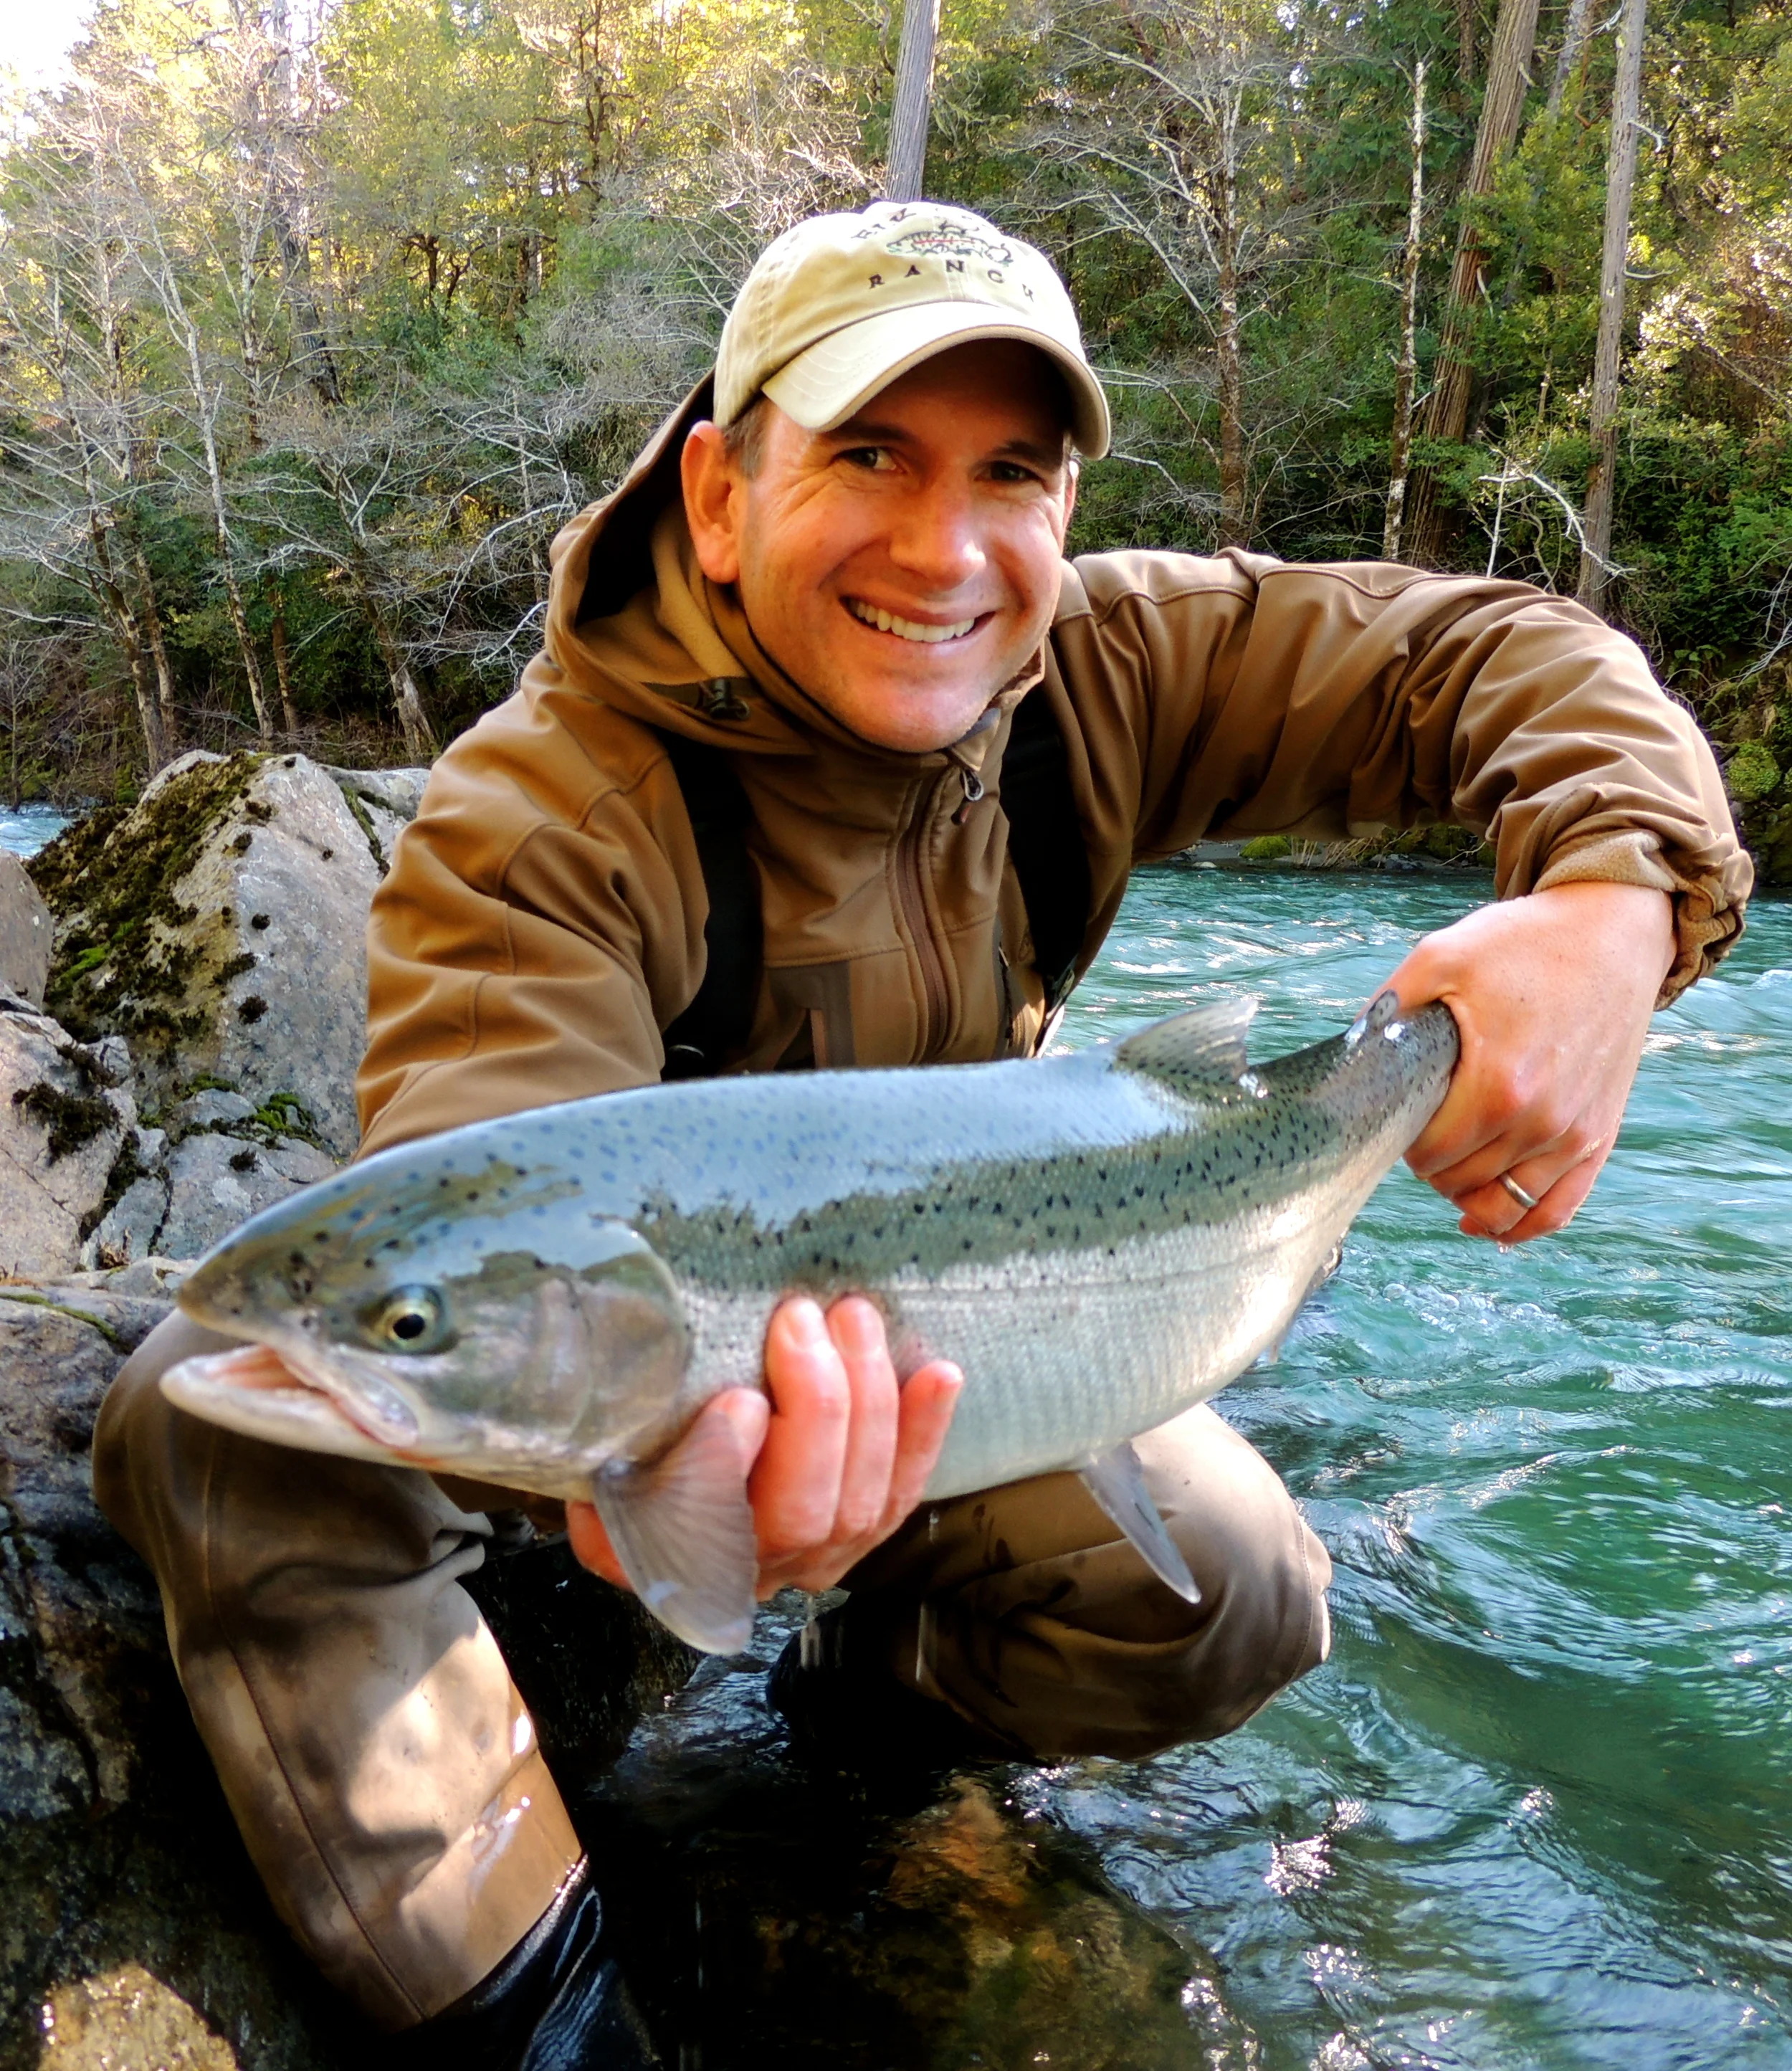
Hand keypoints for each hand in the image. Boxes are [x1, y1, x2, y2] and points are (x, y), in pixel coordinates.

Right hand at [566, 1295, 961, 1597]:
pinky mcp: (863, 1530)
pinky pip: (904, 1489)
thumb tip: (621, 1405)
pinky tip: (940, 1372)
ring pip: (862, 1498)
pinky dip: (925, 1430)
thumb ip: (610, 1448)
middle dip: (815, 1407)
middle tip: (800, 1318)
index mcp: (671, 1555)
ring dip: (868, 1398)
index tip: (738, 1399)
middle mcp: (751, 1570)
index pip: (704, 1529)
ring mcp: (817, 1557)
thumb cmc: (632, 1461)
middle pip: (802, 1511)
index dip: (728, 1467)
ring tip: (853, 1317)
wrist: (668, 1488)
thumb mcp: (601, 1463)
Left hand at [1381, 880, 1674, 1240]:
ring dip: (1465, 1194)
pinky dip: (1519, 1225)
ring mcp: (1575, 1135)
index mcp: (1498, 1084)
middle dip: (1430, 1162)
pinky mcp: (1599, 1136)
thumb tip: (1345, 1058)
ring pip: (1504, 1207)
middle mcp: (1542, 1121)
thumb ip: (1387, 1012)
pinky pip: (1556, 1209)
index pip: (1428, 1155)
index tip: (1401, 1110)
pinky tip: (1484, 1222)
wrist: (1610, 935)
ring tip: (1447, 1165)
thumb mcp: (1439, 958)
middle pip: (1460, 1182)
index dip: (1403, 1140)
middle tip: (1424, 1123)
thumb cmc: (1523, 945)